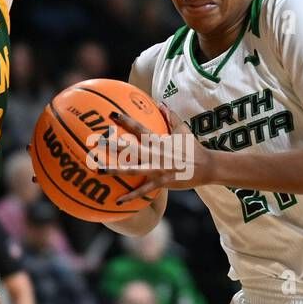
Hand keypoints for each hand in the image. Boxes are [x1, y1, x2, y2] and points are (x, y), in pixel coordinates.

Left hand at [100, 108, 216, 204]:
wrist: (207, 167)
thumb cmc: (193, 148)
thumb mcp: (183, 130)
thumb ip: (170, 117)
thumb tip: (160, 103)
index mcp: (159, 140)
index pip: (139, 127)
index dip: (125, 120)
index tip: (111, 114)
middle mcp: (156, 153)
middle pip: (130, 148)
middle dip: (112, 145)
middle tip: (95, 142)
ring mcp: (158, 168)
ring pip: (132, 169)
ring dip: (114, 169)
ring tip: (98, 169)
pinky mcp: (162, 182)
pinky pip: (143, 190)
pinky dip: (131, 196)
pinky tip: (117, 201)